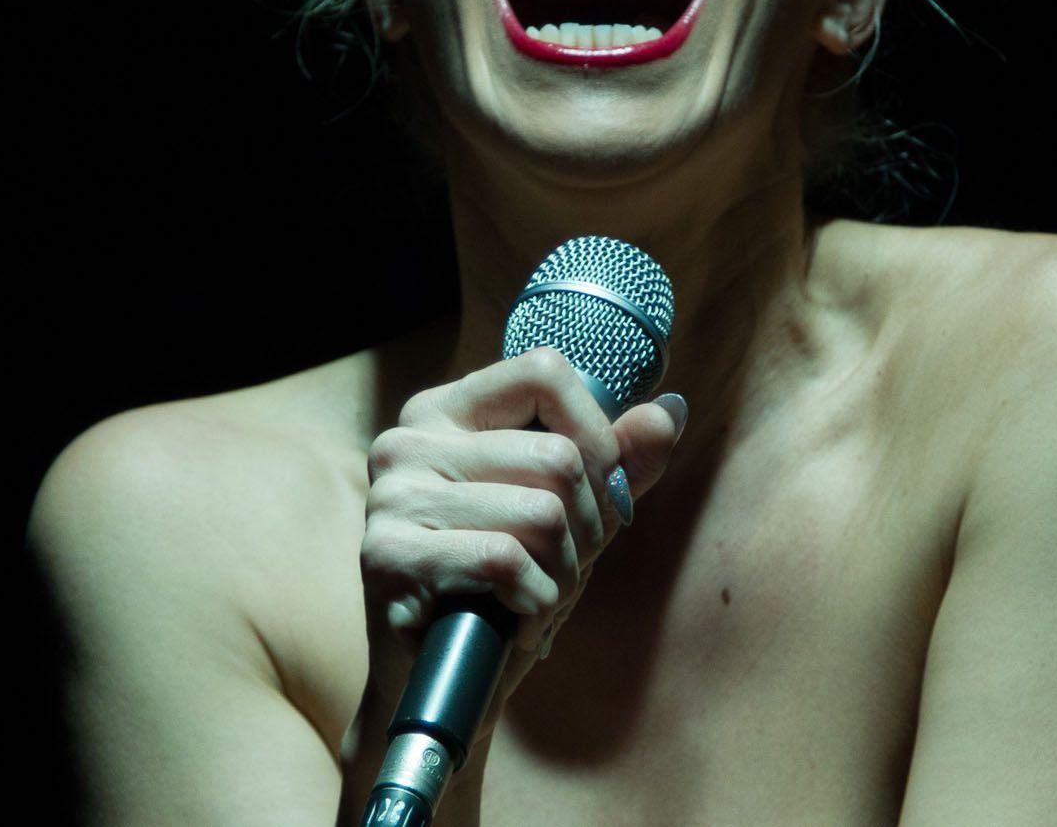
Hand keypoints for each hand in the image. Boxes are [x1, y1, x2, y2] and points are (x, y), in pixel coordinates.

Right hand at [357, 347, 685, 727]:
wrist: (446, 682)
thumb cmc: (507, 585)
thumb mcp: (571, 513)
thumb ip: (619, 460)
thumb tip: (670, 411)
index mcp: (447, 410)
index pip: (543, 373)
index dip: (595, 431)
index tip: (599, 484)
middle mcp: (408, 440)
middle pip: (557, 455)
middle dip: (586, 526)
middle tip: (563, 566)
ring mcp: (390, 495)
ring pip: (540, 512)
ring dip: (562, 573)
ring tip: (538, 596)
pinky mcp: (386, 555)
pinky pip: (504, 559)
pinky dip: (533, 601)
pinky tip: (515, 619)